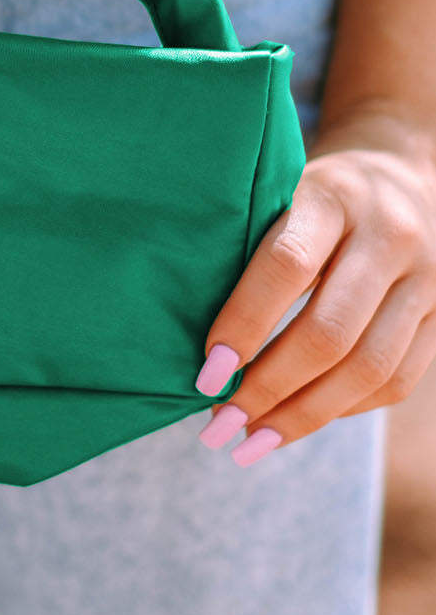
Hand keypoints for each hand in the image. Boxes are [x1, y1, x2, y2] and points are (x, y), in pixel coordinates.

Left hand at [192, 100, 435, 465]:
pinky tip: (297, 423)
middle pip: (329, 332)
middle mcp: (390, 237)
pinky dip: (342, 412)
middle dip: (268, 388)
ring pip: (367, 369)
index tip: (205, 371)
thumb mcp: (280, 194)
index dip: (243, 324)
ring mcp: (426, 280)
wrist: (403, 174)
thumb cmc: (315, 194)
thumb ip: (247, 249)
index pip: (287, 266)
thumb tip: (200, 346)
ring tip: (250, 440)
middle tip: (219, 423)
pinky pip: (395, 382)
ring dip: (303, 417)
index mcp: (334, 198)